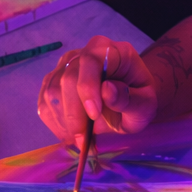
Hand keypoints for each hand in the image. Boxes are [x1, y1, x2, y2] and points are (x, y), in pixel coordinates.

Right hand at [37, 35, 158, 147]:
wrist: (128, 102)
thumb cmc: (138, 101)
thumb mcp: (145, 105)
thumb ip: (129, 99)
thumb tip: (107, 90)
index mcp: (111, 51)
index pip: (91, 59)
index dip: (88, 86)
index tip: (94, 114)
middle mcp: (84, 54)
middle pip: (68, 79)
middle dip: (74, 114)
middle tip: (85, 140)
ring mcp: (65, 67)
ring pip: (52, 92)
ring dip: (64, 122)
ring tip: (81, 140)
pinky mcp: (53, 82)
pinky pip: (45, 104)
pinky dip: (56, 124)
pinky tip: (71, 135)